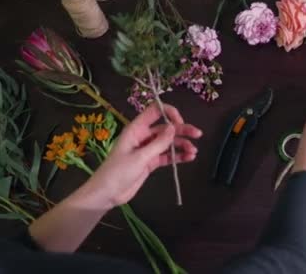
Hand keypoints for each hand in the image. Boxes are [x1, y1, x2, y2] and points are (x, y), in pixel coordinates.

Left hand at [86, 104, 201, 208]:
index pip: (155, 111)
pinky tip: (189, 158)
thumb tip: (175, 127)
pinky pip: (167, 155)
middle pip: (166, 128)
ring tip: (194, 152)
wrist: (107, 193)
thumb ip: (159, 143)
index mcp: (136, 129)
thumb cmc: (118, 171)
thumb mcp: (140, 157)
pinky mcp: (151, 162)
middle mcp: (144, 136)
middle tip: (198, 134)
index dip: (169, 113)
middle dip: (182, 130)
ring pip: (169, 142)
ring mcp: (148, 149)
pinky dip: (178, 156)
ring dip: (182, 145)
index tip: (180, 122)